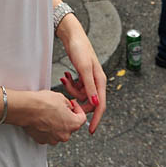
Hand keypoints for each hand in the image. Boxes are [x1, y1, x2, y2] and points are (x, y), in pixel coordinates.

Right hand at [20, 89, 85, 144]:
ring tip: (49, 113)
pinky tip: (42, 118)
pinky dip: (47, 128)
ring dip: (56, 123)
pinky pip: (48, 134)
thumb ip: (68, 104)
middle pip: (70, 126)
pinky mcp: (43, 140)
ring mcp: (53, 139)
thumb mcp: (60, 97)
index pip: (82, 118)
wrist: (26, 109)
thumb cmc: (42, 103)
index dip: (78, 109)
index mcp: (73, 124)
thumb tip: (68, 106)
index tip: (73, 105)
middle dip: (66, 117)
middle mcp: (65, 135)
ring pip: (59, 131)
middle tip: (59, 108)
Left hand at [57, 14, 106, 133]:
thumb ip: (90, 86)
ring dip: (71, 89)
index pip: (100, 105)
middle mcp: (97, 82)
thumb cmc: (81, 49)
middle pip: (89, 101)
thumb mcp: (84, 68)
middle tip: (66, 96)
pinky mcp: (82, 76)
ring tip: (65, 78)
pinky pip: (76, 87)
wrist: (73, 36)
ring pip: (81, 95)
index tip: (90, 131)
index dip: (96, 119)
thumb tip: (95, 104)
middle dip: (77, 100)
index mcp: (100, 81)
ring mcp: (89, 79)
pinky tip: (65, 76)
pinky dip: (70, 84)